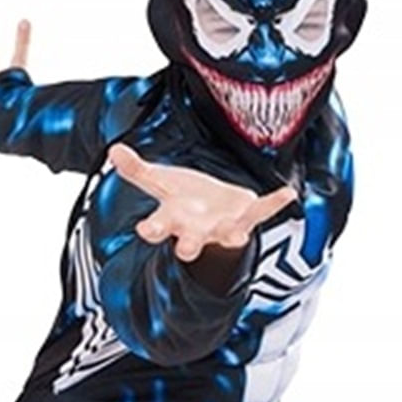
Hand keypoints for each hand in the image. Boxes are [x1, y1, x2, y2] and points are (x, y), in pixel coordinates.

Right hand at [104, 142, 299, 260]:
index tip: (145, 230)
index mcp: (174, 220)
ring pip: (226, 235)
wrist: (214, 216)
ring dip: (230, 233)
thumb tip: (113, 149)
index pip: (159, 228)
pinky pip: (262, 212)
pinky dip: (274, 204)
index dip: (153, 230)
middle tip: (185, 252)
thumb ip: (137, 170)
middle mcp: (198, 231)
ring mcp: (224, 228)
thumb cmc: (184, 201)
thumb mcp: (160, 184)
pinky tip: (288, 194)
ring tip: (237, 233)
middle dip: (189, 246)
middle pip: (191, 243)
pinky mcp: (246, 219)